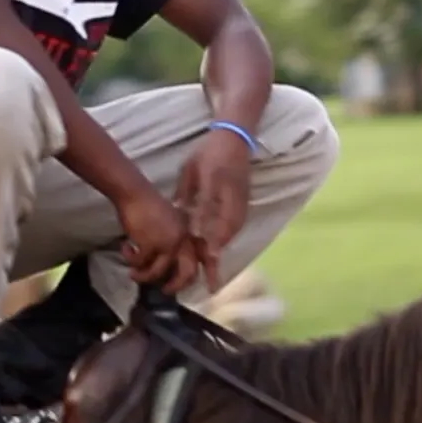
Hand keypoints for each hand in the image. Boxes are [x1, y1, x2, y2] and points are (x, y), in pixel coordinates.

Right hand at [115, 183, 198, 294]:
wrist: (134, 193)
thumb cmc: (147, 205)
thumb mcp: (168, 223)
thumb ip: (171, 240)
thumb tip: (164, 264)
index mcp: (189, 233)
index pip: (201, 259)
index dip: (202, 275)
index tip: (201, 288)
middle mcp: (183, 239)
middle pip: (187, 272)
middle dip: (176, 286)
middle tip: (164, 291)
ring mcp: (168, 243)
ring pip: (158, 272)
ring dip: (143, 276)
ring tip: (133, 274)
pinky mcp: (151, 245)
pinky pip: (141, 263)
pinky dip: (130, 259)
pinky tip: (125, 249)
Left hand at [174, 130, 252, 290]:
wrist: (236, 138)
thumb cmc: (209, 152)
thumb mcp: (191, 170)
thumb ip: (186, 194)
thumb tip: (179, 217)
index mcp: (218, 190)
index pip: (213, 224)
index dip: (210, 248)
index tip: (206, 266)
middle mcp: (232, 201)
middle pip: (225, 235)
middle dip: (216, 260)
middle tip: (210, 284)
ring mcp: (240, 203)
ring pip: (230, 234)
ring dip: (220, 253)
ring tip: (212, 274)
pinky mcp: (243, 204)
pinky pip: (234, 228)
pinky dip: (225, 242)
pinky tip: (216, 251)